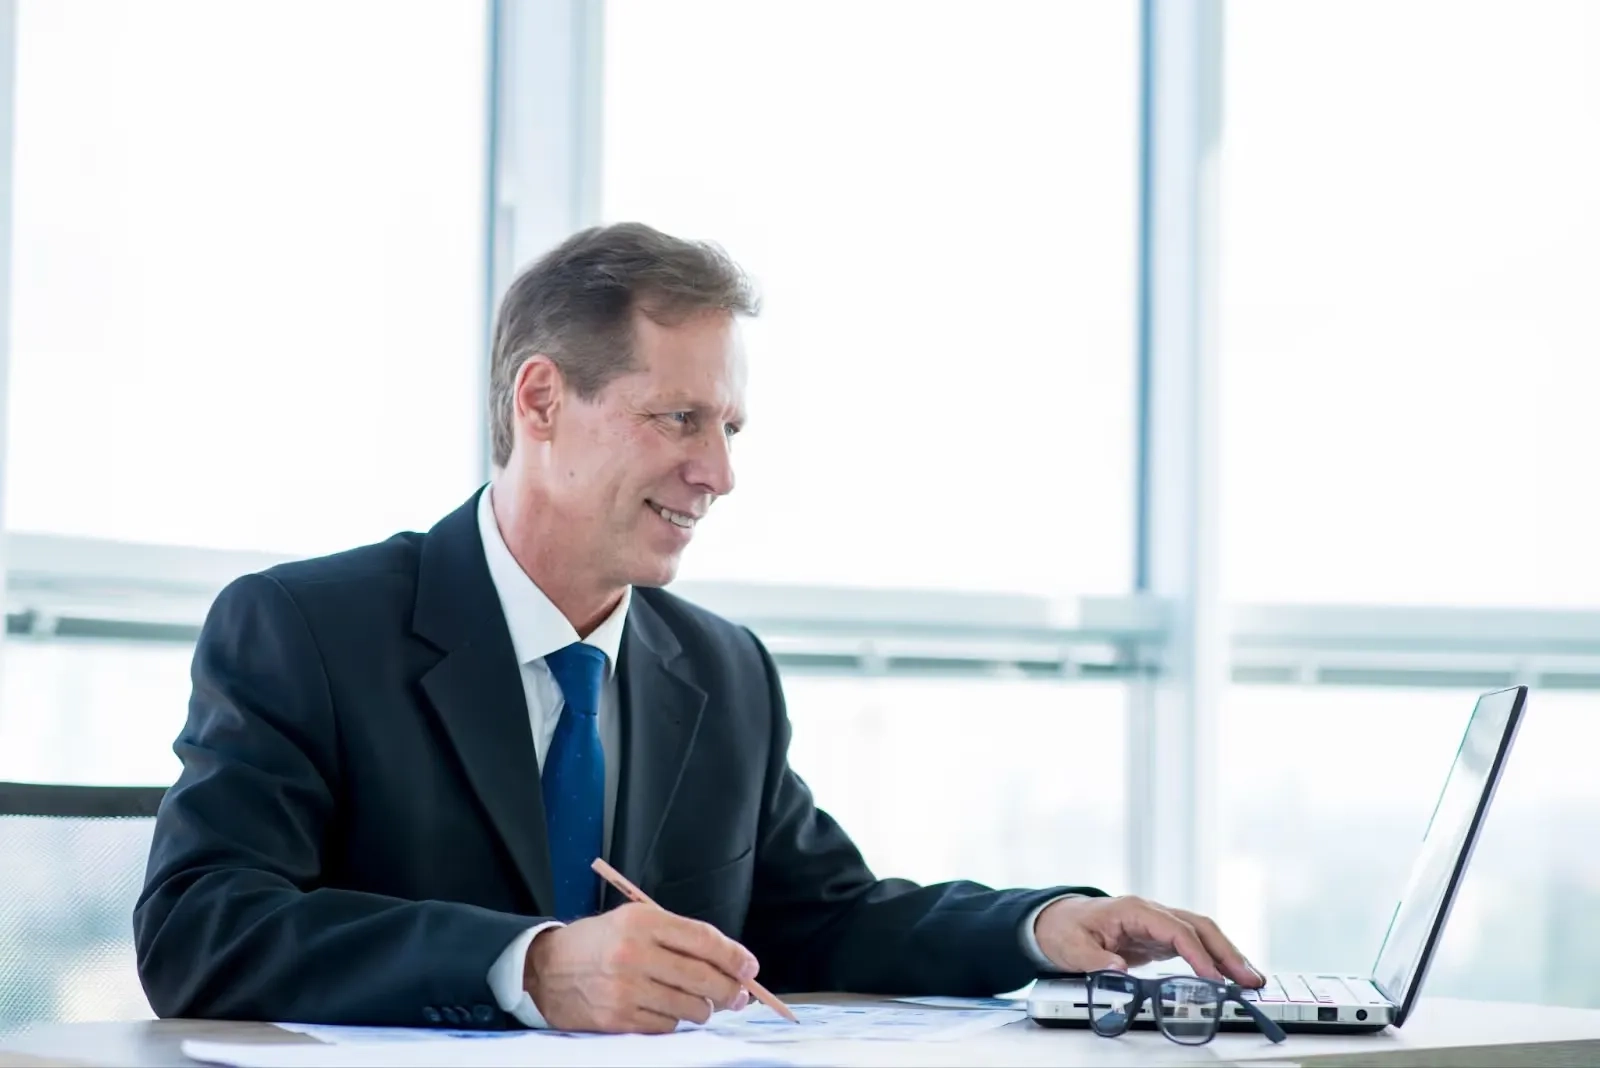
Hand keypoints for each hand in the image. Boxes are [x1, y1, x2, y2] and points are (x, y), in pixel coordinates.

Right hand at [524, 902, 757, 1032]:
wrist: (546, 969)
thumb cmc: (599, 942)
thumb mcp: (635, 920)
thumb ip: (679, 937)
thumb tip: (729, 963)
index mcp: (642, 922)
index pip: (704, 940)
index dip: (734, 956)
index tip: (750, 968)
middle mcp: (634, 954)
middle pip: (703, 978)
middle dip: (730, 989)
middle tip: (737, 994)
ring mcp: (625, 989)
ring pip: (690, 1008)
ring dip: (702, 1008)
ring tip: (696, 1001)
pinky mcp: (617, 1019)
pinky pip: (666, 1027)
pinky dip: (673, 1021)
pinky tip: (663, 1009)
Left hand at [1033, 895, 1263, 986]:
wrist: (1056, 920)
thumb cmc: (1064, 929)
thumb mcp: (1072, 947)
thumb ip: (1095, 959)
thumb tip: (1119, 971)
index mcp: (1133, 910)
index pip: (1175, 929)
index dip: (1196, 953)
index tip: (1213, 977)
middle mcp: (1151, 912)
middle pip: (1198, 926)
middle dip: (1226, 951)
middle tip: (1249, 978)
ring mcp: (1157, 923)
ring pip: (1201, 933)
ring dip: (1227, 954)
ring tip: (1251, 978)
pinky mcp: (1158, 938)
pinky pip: (1193, 944)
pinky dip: (1214, 958)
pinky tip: (1228, 974)